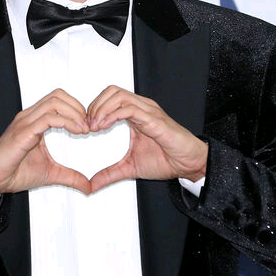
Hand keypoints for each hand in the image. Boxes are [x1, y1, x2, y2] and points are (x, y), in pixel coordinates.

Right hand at [0, 89, 90, 196]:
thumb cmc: (14, 172)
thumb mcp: (50, 174)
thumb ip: (70, 176)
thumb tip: (88, 186)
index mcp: (35, 120)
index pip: (59, 99)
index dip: (77, 108)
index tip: (88, 126)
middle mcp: (29, 116)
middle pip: (58, 95)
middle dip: (78, 107)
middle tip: (88, 126)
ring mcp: (25, 122)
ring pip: (54, 102)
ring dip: (74, 113)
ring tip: (83, 129)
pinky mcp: (23, 132)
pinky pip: (48, 118)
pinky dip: (66, 122)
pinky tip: (75, 131)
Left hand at [86, 86, 207, 191]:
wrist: (189, 164)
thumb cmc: (166, 159)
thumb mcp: (130, 168)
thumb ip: (110, 173)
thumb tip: (92, 185)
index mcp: (135, 113)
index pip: (109, 97)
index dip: (94, 108)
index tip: (86, 127)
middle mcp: (141, 107)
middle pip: (111, 91)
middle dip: (95, 105)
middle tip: (88, 125)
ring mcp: (148, 110)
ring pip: (119, 96)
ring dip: (102, 109)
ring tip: (95, 126)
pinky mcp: (154, 119)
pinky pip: (130, 109)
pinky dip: (113, 114)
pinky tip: (105, 126)